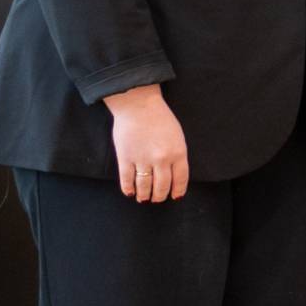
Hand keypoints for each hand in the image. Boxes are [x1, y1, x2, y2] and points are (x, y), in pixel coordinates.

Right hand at [104, 86, 187, 204]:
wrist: (138, 105)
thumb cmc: (160, 118)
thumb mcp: (177, 136)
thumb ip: (176, 155)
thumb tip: (173, 173)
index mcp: (178, 153)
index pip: (180, 179)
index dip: (177, 191)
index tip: (175, 197)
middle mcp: (162, 159)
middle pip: (162, 186)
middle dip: (159, 196)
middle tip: (157, 199)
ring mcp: (143, 159)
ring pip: (144, 186)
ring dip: (144, 195)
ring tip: (144, 198)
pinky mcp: (125, 158)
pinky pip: (127, 179)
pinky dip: (128, 188)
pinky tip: (130, 192)